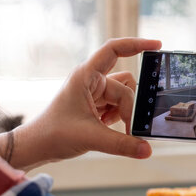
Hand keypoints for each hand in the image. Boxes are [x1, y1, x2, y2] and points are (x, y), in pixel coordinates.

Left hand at [13, 38, 160, 166]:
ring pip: (125, 97)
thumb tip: (147, 150)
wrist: (37, 146)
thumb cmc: (53, 134)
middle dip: (129, 109)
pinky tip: (106, 128)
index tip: (158, 46)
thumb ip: (122, 144)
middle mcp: (92, 80)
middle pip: (126, 87)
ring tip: (111, 128)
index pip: (114, 49)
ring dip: (124, 114)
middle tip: (130, 129)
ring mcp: (95, 92)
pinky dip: (119, 119)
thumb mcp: (91, 138)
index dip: (137, 44)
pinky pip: (119, 107)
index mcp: (86, 76)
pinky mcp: (98, 104)